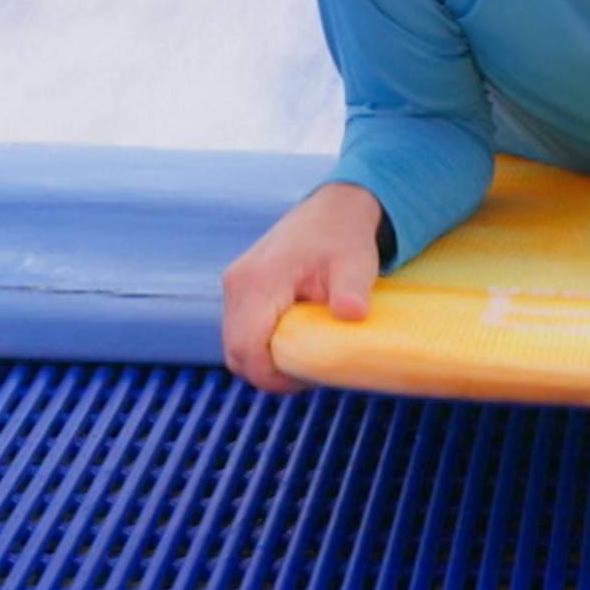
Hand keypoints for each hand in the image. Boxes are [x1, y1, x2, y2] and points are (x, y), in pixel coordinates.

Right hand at [218, 182, 385, 393]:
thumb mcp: (356, 264)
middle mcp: (237, 283)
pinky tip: (291, 341)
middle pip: (234, 353)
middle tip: (308, 373)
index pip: (247, 349)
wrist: (332, 209)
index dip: (271, 377)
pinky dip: (259, 345)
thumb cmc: (344, 237)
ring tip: (302, 358)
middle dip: (267, 373)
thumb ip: (350, 290)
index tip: (307, 380)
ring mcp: (234, 284)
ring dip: (262, 360)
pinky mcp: (239, 287)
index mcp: (260, 281)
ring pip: (234, 344)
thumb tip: (351, 314)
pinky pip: (239, 329)